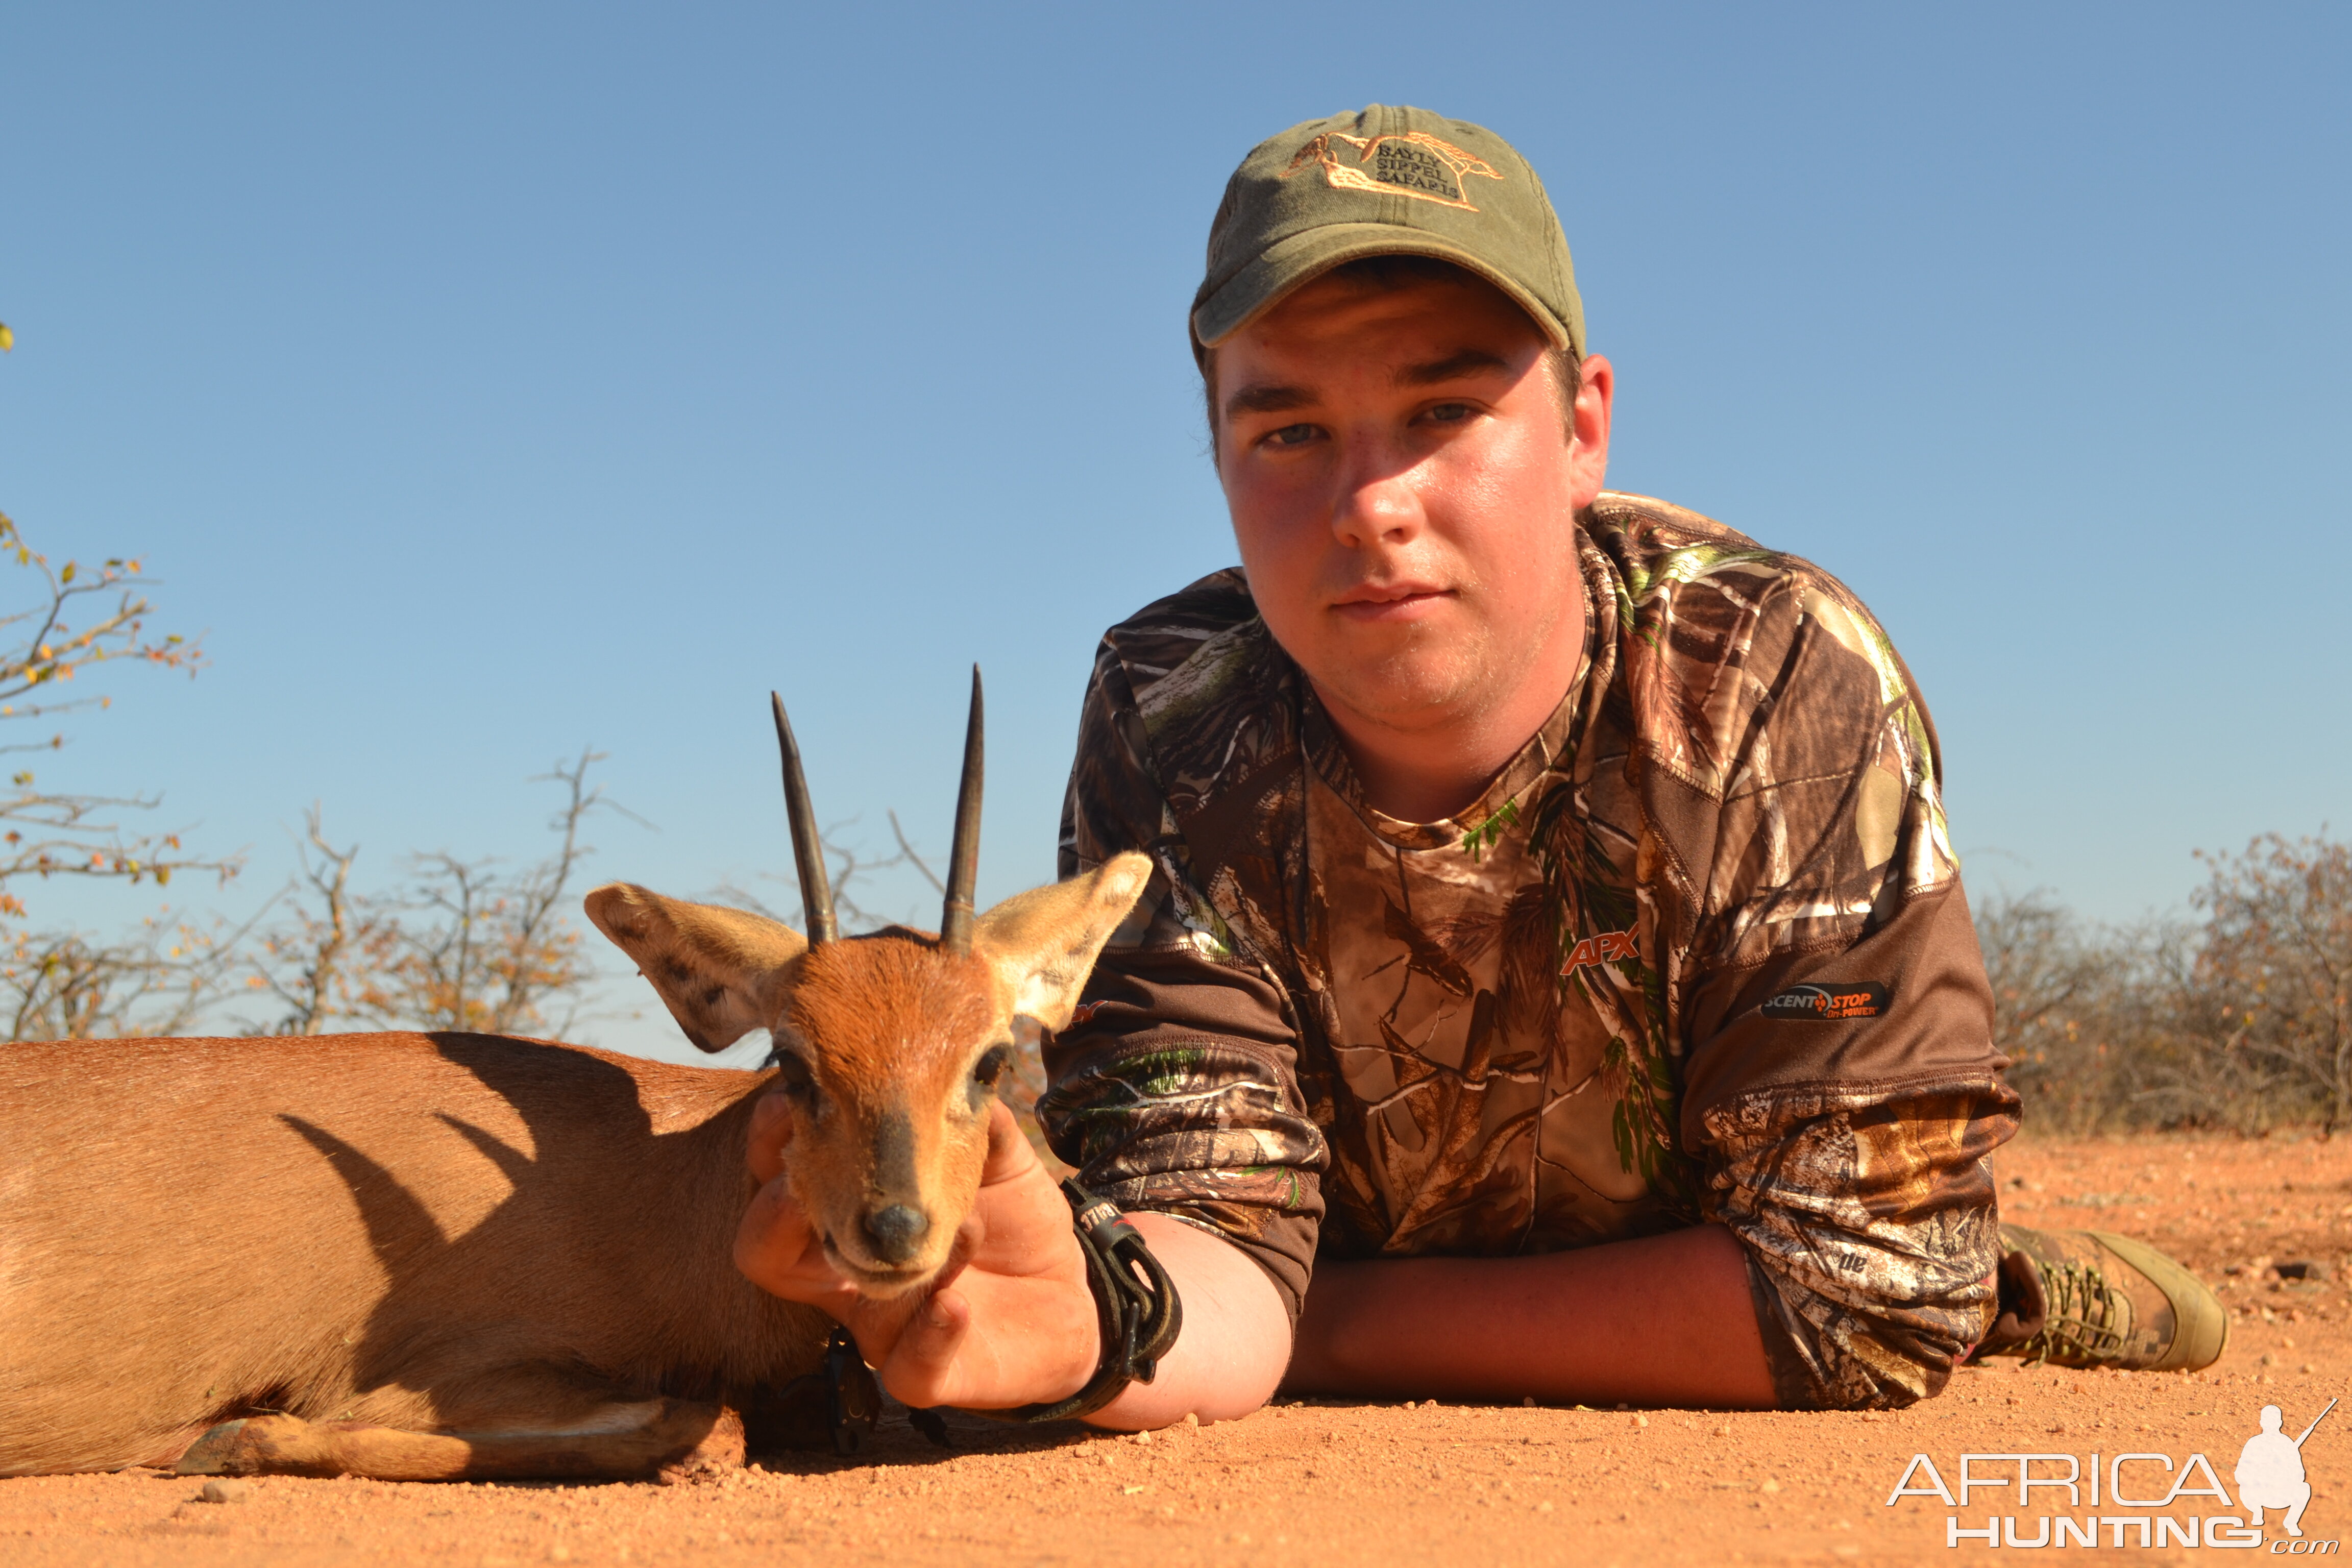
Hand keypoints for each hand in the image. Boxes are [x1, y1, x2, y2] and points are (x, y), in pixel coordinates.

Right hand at [733, 1093, 1100, 1410]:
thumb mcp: (997, 1152)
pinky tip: (957, 1305)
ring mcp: (880, 1324)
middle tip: (821, 1178)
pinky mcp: (927, 1371)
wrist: (1070, 1290)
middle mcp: (847, 1267)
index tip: (787, 1100)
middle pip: (763, 1249)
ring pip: (848, 1302)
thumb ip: (970, 1111)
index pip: (775, 1173)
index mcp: (849, 1204)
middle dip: (775, 1210)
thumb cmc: (1012, 1215)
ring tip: (967, 1229)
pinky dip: (930, 1335)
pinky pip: (909, 1369)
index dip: (768, 1139)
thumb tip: (956, 1053)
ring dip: (902, 1261)